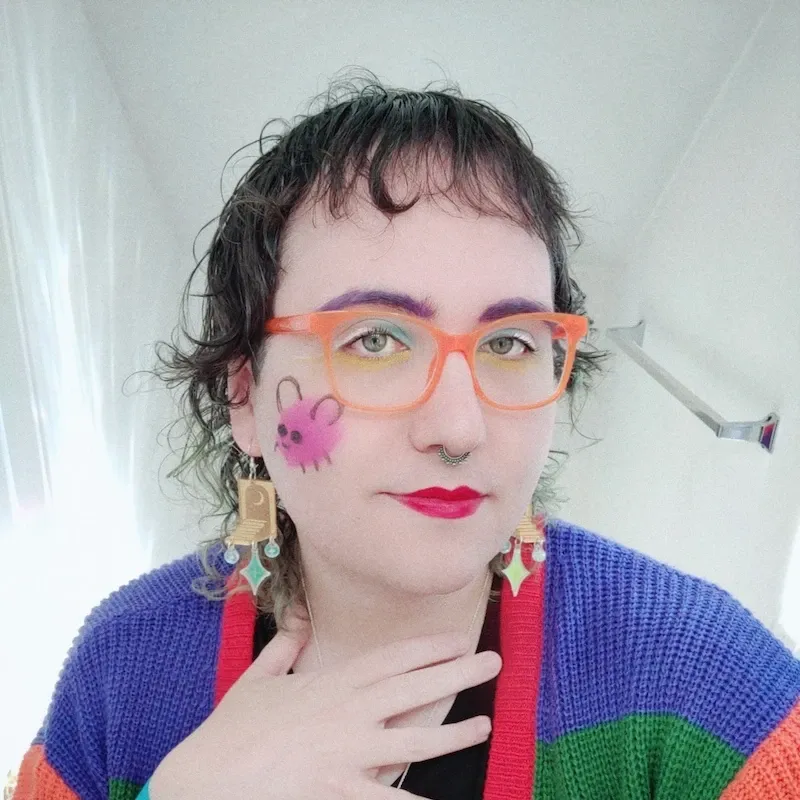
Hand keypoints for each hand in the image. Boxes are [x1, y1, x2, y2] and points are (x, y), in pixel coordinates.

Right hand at [149, 603, 500, 798]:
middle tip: (492, 660)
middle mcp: (345, 713)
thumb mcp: (257, 679)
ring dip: (452, 733)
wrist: (204, 778)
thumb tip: (298, 622)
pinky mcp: (336, 790)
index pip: (390, 659)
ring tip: (482, 725)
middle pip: (412, 688)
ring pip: (412, 740)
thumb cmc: (231, 730)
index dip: (428, 647)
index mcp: (330, 684)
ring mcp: (344, 753)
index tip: (457, 637)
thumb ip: (283, 649)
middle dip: (456, 672)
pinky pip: (386, 798)